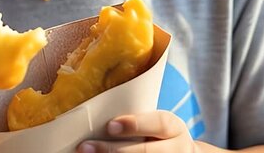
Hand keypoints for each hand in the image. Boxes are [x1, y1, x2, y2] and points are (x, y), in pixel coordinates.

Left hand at [77, 110, 197, 152]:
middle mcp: (178, 149)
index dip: (135, 124)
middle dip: (114, 150)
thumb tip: (94, 115)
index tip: (110, 126)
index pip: (159, 123)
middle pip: (147, 152)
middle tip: (85, 147)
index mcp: (174, 128)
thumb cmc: (155, 133)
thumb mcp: (154, 122)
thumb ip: (135, 119)